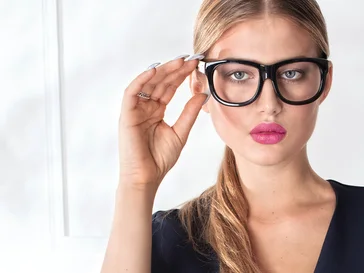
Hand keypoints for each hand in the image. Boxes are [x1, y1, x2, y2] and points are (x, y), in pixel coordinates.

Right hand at [117, 54, 206, 189]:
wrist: (146, 177)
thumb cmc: (160, 158)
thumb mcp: (181, 131)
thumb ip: (190, 112)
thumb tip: (203, 94)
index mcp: (156, 110)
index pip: (169, 87)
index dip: (181, 75)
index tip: (196, 64)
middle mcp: (145, 107)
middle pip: (160, 82)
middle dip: (175, 69)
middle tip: (190, 58)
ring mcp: (135, 110)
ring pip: (148, 83)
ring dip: (162, 70)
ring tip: (178, 61)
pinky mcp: (126, 115)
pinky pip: (132, 93)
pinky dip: (142, 80)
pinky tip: (155, 70)